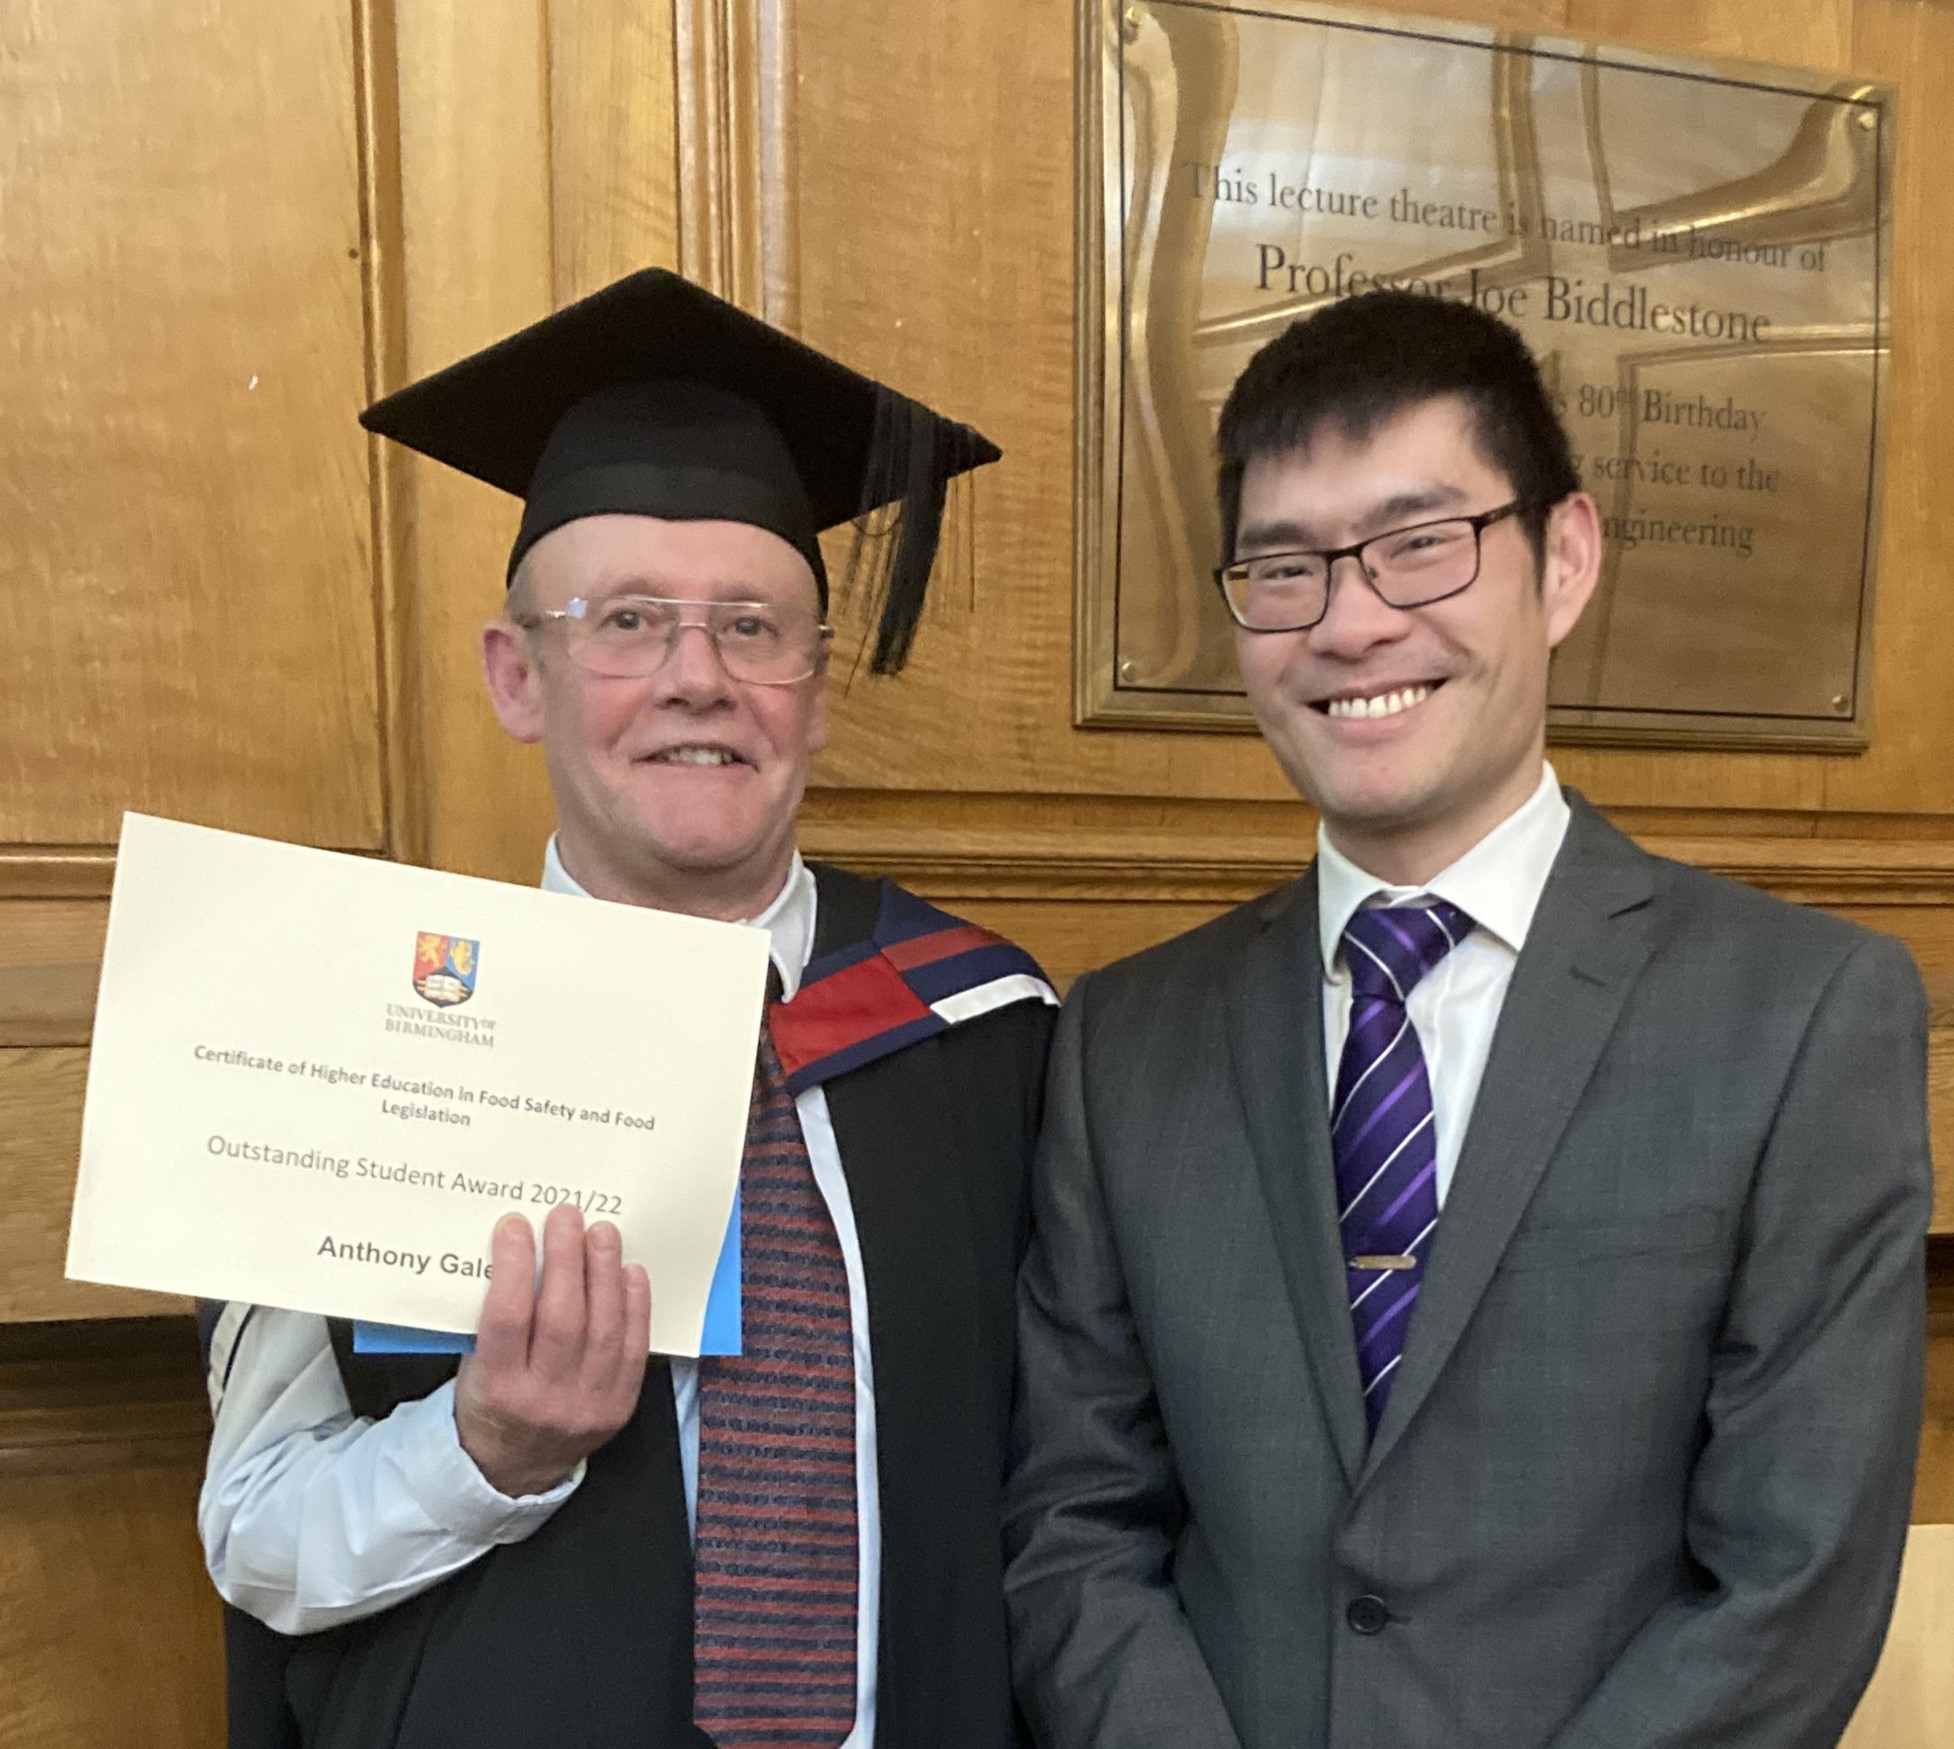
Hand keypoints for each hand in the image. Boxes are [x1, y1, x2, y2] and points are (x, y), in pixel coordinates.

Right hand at [454, 1204, 650, 1497]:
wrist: (514, 1470)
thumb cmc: (489, 1404)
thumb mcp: (474, 1368)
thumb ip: (492, 1320)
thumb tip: (514, 1252)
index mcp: (497, 1390)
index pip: (508, 1319)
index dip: (513, 1266)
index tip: (515, 1225)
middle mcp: (544, 1400)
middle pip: (563, 1318)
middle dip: (567, 1259)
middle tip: (566, 1216)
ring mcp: (587, 1405)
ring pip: (603, 1329)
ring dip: (605, 1272)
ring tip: (602, 1233)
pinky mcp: (619, 1407)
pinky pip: (633, 1349)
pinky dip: (635, 1306)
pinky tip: (630, 1271)